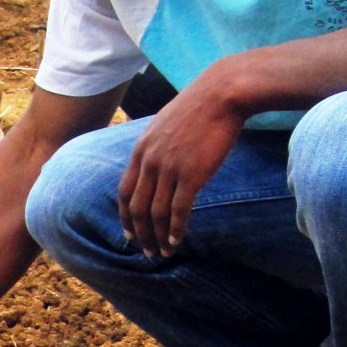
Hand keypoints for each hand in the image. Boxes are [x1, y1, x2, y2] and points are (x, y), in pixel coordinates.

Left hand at [117, 68, 250, 257]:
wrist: (222, 93)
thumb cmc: (198, 108)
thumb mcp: (164, 125)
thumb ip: (155, 148)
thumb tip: (155, 164)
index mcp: (141, 151)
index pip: (124, 193)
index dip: (125, 218)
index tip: (129, 235)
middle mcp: (150, 162)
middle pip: (137, 209)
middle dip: (141, 235)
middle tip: (147, 252)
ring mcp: (170, 168)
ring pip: (157, 214)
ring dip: (159, 238)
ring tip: (163, 253)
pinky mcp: (192, 174)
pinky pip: (179, 211)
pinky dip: (176, 230)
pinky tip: (177, 242)